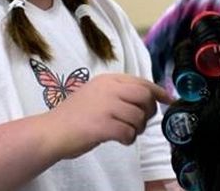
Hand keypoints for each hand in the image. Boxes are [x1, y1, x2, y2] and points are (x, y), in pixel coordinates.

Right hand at [47, 74, 171, 158]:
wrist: (51, 131)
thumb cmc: (73, 116)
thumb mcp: (95, 94)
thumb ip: (118, 93)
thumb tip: (146, 99)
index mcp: (107, 80)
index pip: (141, 81)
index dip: (158, 91)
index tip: (168, 99)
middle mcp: (108, 89)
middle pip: (144, 96)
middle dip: (149, 111)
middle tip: (141, 122)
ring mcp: (105, 106)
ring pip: (138, 117)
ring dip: (137, 129)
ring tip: (125, 132)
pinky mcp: (103, 125)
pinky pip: (129, 132)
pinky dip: (128, 139)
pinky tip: (119, 139)